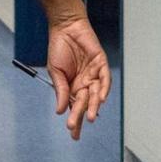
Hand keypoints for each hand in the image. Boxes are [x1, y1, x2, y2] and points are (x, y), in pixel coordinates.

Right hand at [45, 15, 111, 140]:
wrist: (65, 27)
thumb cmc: (59, 47)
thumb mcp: (55, 72)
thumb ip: (61, 91)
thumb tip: (60, 111)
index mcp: (73, 86)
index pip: (75, 107)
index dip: (75, 120)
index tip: (73, 134)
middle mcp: (85, 82)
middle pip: (85, 103)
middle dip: (80, 116)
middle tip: (75, 128)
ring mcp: (94, 74)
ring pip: (96, 94)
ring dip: (94, 106)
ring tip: (90, 117)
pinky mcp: (101, 63)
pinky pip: (105, 79)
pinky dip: (103, 88)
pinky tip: (100, 98)